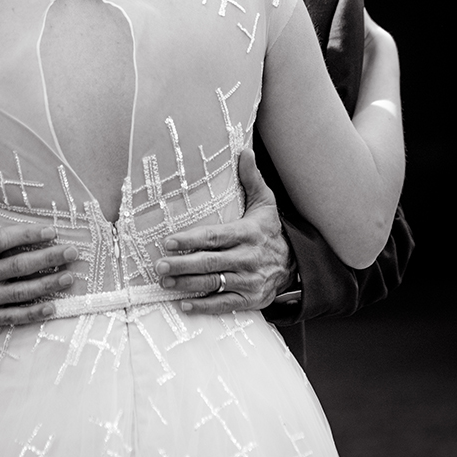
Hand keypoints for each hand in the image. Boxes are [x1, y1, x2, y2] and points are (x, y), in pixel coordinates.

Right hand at [0, 176, 76, 329]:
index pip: (1, 240)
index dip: (27, 236)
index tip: (51, 231)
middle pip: (17, 266)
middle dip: (47, 259)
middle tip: (71, 252)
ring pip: (19, 292)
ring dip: (47, 285)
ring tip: (68, 276)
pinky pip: (13, 316)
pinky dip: (33, 313)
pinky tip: (52, 307)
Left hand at [153, 148, 290, 313]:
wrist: (296, 263)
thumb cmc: (270, 230)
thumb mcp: (265, 202)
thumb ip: (251, 178)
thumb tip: (243, 150)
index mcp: (248, 233)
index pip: (214, 237)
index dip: (190, 240)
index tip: (168, 242)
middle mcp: (249, 258)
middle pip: (210, 262)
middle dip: (182, 265)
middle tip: (159, 265)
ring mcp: (250, 281)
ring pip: (214, 284)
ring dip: (187, 284)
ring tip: (165, 282)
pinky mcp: (251, 299)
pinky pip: (224, 304)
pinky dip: (204, 306)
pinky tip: (184, 303)